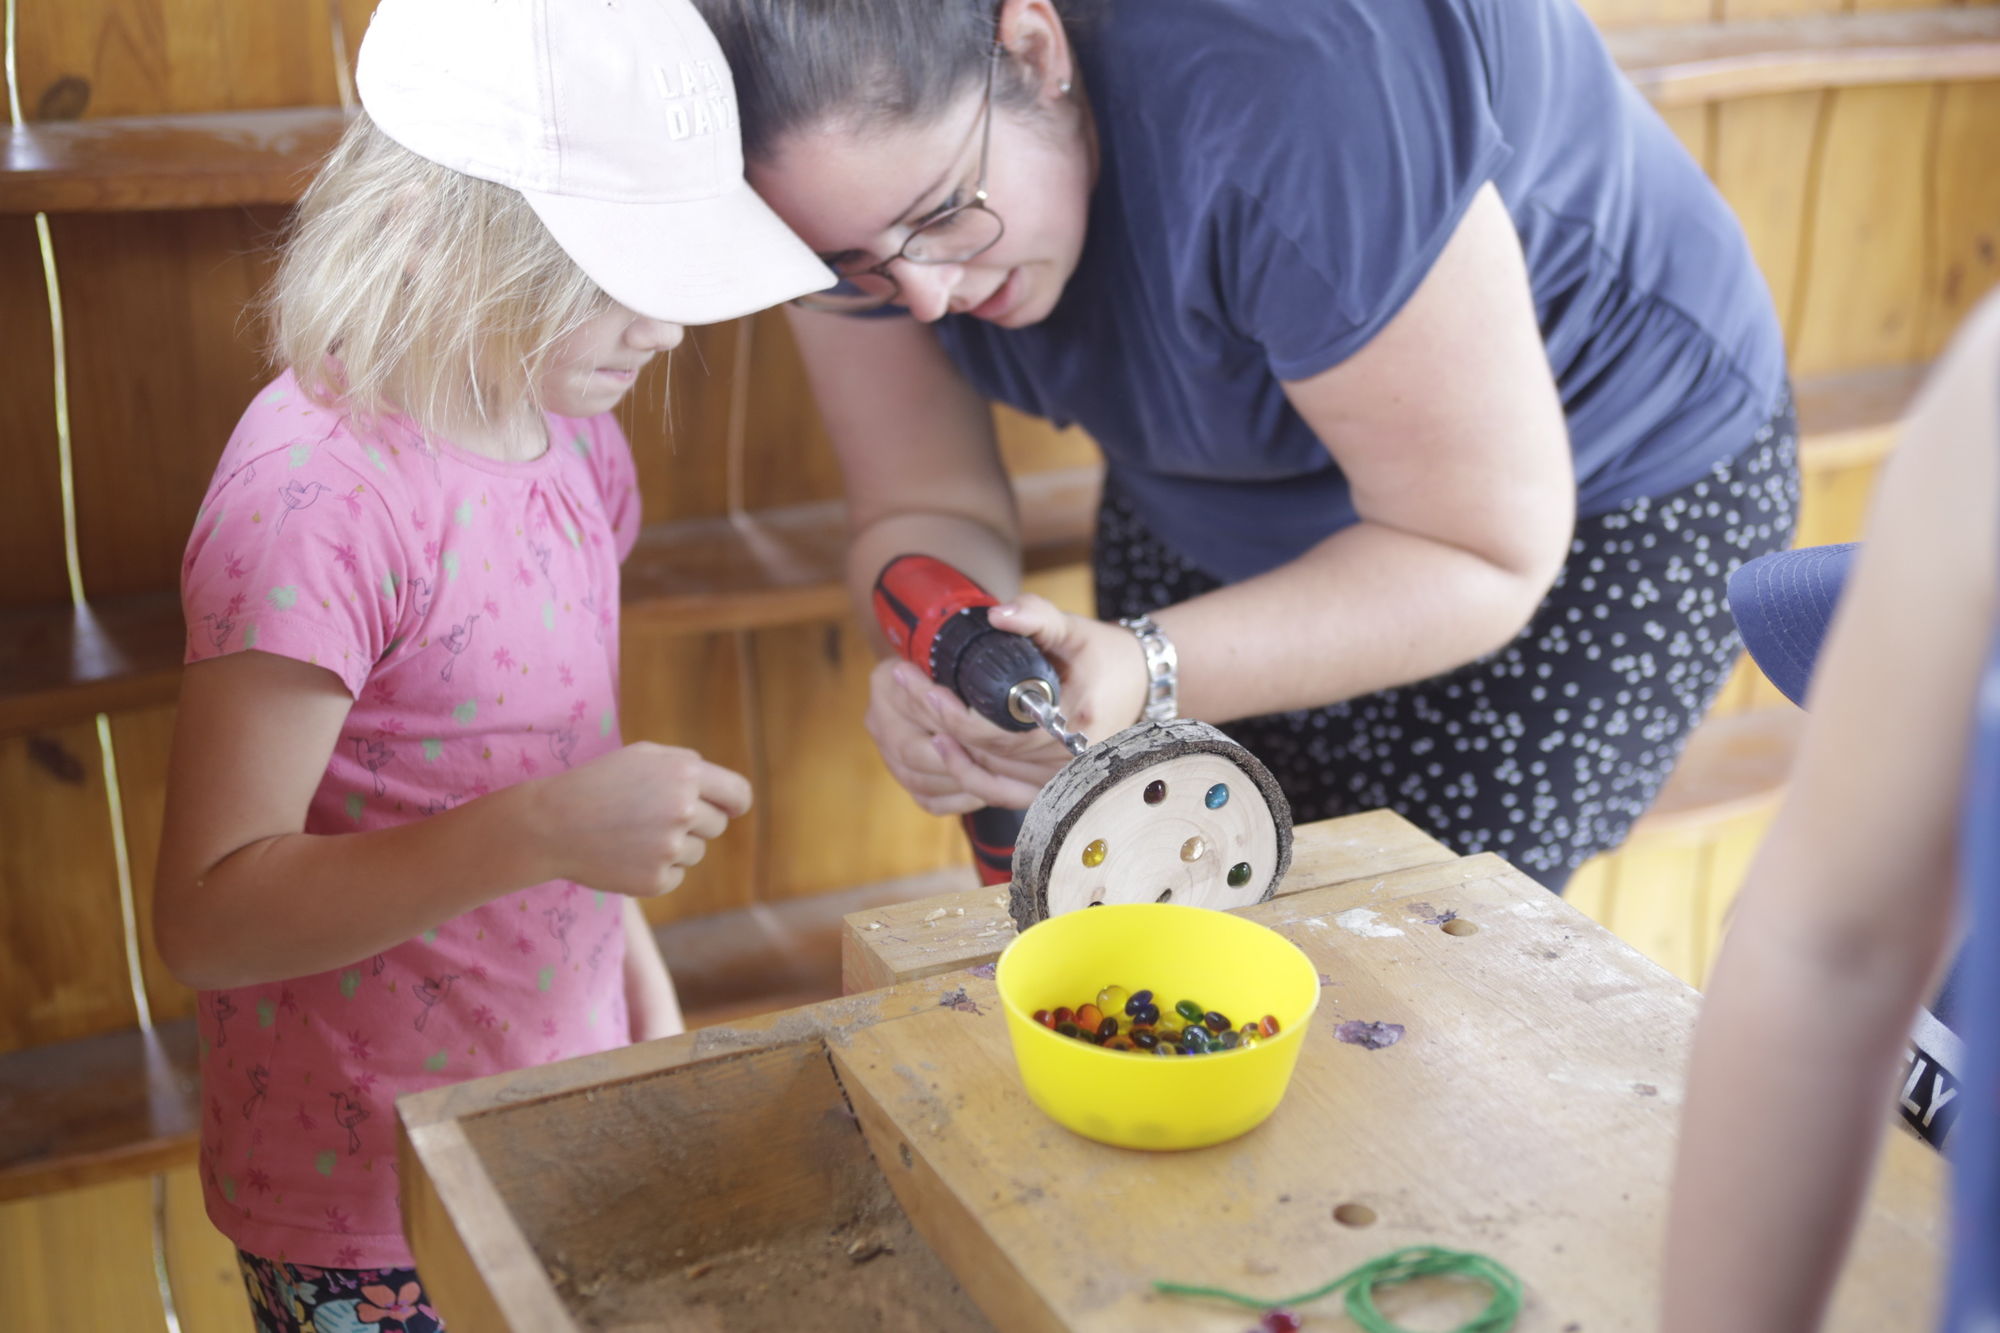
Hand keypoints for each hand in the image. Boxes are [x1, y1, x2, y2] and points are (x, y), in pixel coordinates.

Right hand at [526, 742, 750, 896]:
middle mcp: (684, 810)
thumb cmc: (598, 783)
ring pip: (696, 852)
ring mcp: (670, 848)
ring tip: (634, 834)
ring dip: (674, 847)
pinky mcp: (656, 880)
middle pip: (717, 825)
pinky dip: (656, 869)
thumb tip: (721, 788)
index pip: (738, 795)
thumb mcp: (642, 755)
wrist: (551, 824)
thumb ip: (686, 764)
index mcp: (685, 775)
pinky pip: (676, 876)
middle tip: (654, 817)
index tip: (731, 809)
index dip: (735, 803)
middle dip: (695, 823)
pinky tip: (626, 855)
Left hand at [863, 594, 1147, 815]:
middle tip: (900, 681)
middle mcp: (1068, 760)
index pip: (999, 730)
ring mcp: (1058, 781)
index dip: (954, 713)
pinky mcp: (1049, 790)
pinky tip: (941, 746)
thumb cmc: (1105, 656)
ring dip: (943, 745)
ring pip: (986, 774)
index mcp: (1076, 721)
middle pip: (984, 752)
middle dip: (936, 718)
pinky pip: (998, 791)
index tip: (921, 685)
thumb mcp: (1076, 629)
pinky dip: (967, 773)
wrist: (1139, 686)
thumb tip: (996, 615)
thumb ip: (1038, 617)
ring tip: (909, 707)